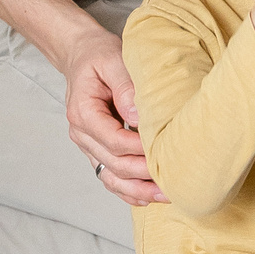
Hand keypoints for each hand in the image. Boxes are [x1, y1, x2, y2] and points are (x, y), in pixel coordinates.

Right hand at [56, 26, 162, 205]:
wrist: (82, 55)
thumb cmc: (99, 56)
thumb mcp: (113, 61)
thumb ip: (125, 88)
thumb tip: (138, 117)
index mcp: (83, 113)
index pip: (113, 140)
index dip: (139, 150)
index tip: (164, 150)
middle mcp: (81, 133)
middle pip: (113, 164)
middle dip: (143, 176)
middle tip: (173, 181)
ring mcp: (87, 144)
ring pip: (110, 177)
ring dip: (137, 190)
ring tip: (165, 197)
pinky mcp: (96, 149)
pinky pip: (109, 175)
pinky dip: (126, 190)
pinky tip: (147, 198)